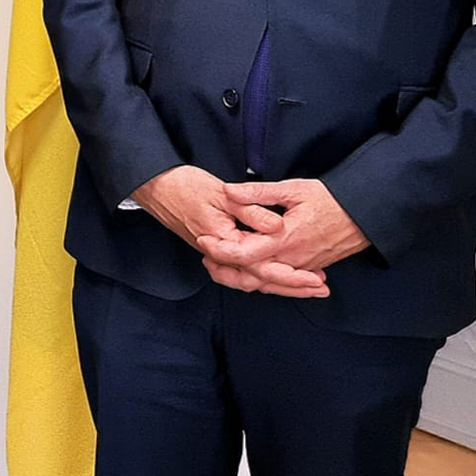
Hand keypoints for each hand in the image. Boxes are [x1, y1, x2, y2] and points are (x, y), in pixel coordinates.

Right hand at [132, 165, 328, 298]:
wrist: (155, 187)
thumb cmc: (185, 186)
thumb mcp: (223, 193)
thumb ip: (252, 210)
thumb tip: (277, 226)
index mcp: (223, 241)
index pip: (262, 267)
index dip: (291, 276)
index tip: (315, 278)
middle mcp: (220, 254)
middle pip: (259, 281)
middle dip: (291, 287)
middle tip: (320, 289)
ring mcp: (217, 255)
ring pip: (250, 280)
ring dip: (279, 285)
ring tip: (307, 286)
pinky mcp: (217, 251)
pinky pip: (241, 272)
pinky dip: (262, 276)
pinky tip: (279, 274)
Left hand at [194, 177, 368, 280]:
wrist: (365, 215)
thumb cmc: (331, 199)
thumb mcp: (293, 189)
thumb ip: (258, 192)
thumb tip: (228, 190)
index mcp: (284, 239)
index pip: (243, 254)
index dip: (219, 250)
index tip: (203, 240)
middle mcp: (291, 259)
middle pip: (249, 276)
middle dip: (223, 271)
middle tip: (205, 259)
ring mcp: (300, 268)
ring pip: (264, 284)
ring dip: (240, 278)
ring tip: (220, 267)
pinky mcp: (308, 271)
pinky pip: (279, 283)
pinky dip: (261, 281)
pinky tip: (248, 273)